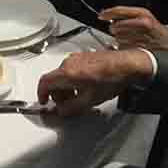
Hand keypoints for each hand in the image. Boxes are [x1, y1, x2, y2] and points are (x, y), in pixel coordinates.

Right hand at [37, 48, 153, 116]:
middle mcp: (68, 63)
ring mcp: (76, 58)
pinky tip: (84, 87)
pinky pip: (70, 69)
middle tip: (65, 104)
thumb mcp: (89, 100)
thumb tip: (62, 111)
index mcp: (67, 73)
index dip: (41, 94)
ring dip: (65, 87)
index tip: (44, 101)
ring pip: (62, 74)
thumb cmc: (111, 80)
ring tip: (77, 96)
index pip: (44, 82)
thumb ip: (71, 108)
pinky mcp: (83, 56)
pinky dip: (72, 80)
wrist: (126, 65)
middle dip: (57, 94)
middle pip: (53, 79)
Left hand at [99, 6, 167, 53]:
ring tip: (130, 37)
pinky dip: (123, 47)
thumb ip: (125, 13)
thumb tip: (105, 14)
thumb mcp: (143, 15)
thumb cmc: (153, 28)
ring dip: (120, 38)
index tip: (101, 16)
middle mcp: (142, 25)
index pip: (119, 11)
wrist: (167, 42)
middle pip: (115, 26)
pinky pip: (122, 48)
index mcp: (143, 14)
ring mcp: (141, 37)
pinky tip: (131, 45)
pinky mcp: (139, 49)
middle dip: (115, 28)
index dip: (108, 13)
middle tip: (123, 30)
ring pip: (117, 38)